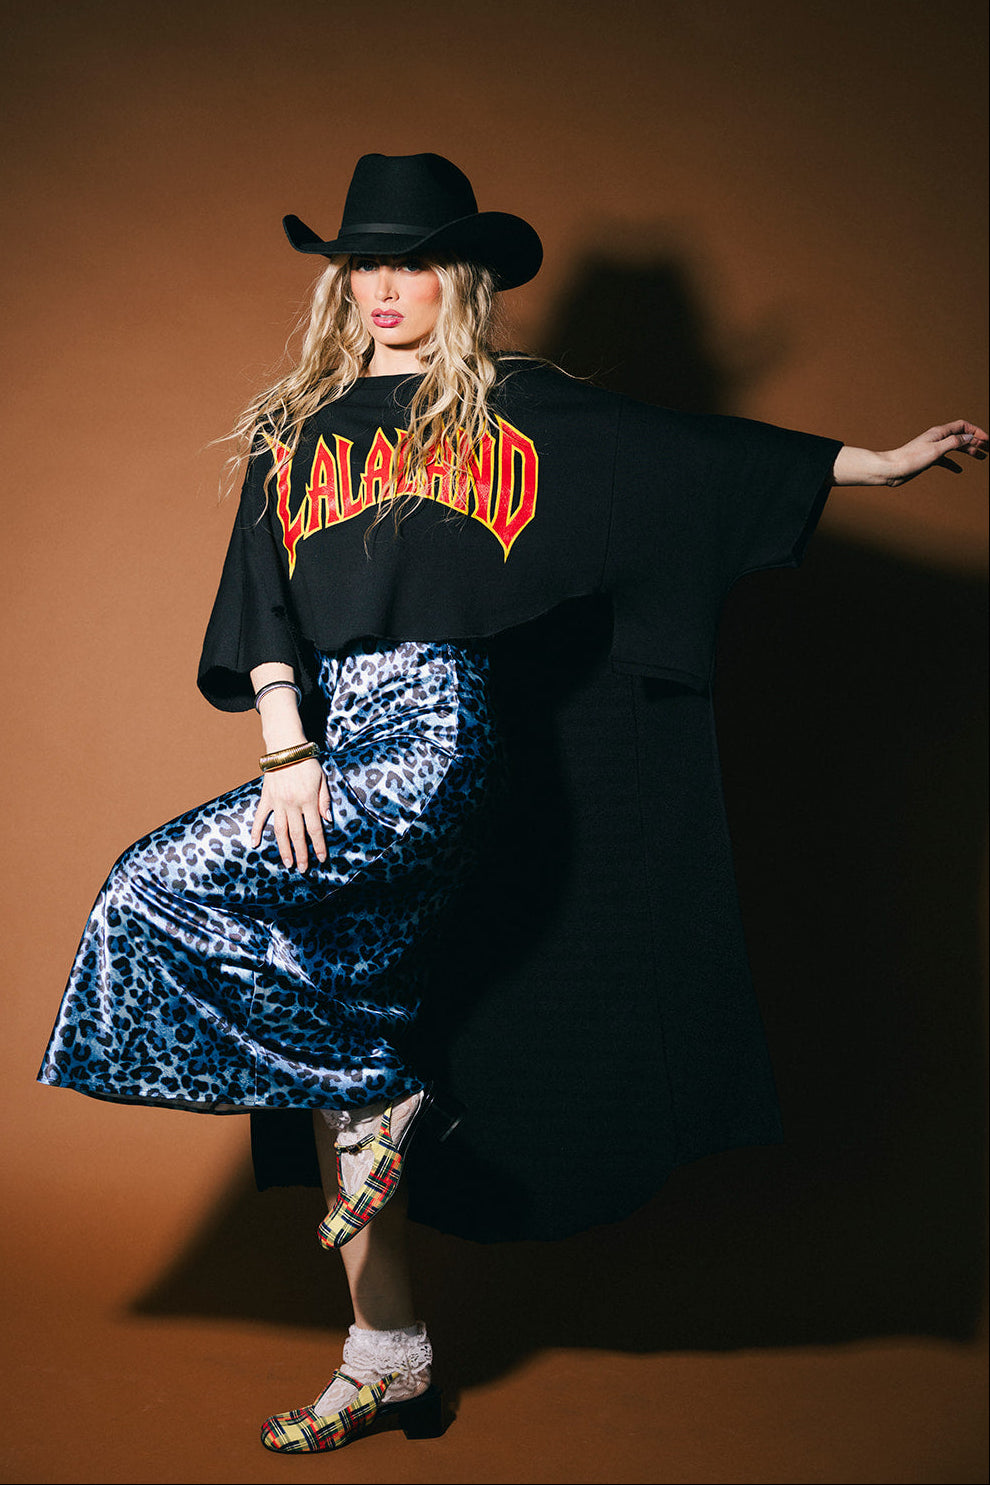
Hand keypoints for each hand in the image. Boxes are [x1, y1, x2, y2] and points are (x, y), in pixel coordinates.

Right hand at [250, 758, 330, 872]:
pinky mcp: (266, 798)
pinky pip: (260, 817)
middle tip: (303, 869)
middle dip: (301, 854)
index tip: (321, 859)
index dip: (319, 845)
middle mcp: (293, 804)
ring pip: (280, 831)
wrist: (285, 747)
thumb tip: (327, 820)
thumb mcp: (322, 779)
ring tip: (287, 863)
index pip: (315, 828)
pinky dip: (256, 830)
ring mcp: (277, 802)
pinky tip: (255, 843)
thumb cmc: (307, 762)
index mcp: (308, 800)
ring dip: (284, 849)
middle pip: (298, 834)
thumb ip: (324, 800)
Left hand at [883, 420, 987, 485]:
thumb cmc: (911, 459)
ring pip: (955, 448)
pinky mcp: (927, 459)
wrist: (891, 470)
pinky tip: (959, 470)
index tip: (987, 440)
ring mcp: (932, 449)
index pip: (962, 426)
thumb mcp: (937, 450)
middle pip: (961, 436)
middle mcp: (937, 438)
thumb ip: (954, 442)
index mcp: (939, 433)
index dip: (976, 431)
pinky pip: (945, 460)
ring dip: (968, 451)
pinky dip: (953, 463)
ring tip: (981, 457)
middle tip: (988, 450)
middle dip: (976, 441)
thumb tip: (969, 436)